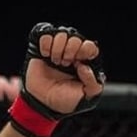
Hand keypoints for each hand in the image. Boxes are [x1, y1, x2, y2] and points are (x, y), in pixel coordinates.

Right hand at [8, 22, 104, 136]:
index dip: (85, 50)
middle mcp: (72, 53)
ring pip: (61, 34)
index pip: (90, 46)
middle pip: (75, 38)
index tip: (78, 63)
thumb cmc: (65, 100)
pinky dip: (46, 45)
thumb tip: (85, 67)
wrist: (43, 102)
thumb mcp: (86, 96)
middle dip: (70, 51)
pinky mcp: (43, 48)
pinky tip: (46, 56)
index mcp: (84, 62)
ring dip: (58, 49)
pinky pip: (46, 35)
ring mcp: (58, 49)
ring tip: (56, 62)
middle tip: (65, 64)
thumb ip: (94, 84)